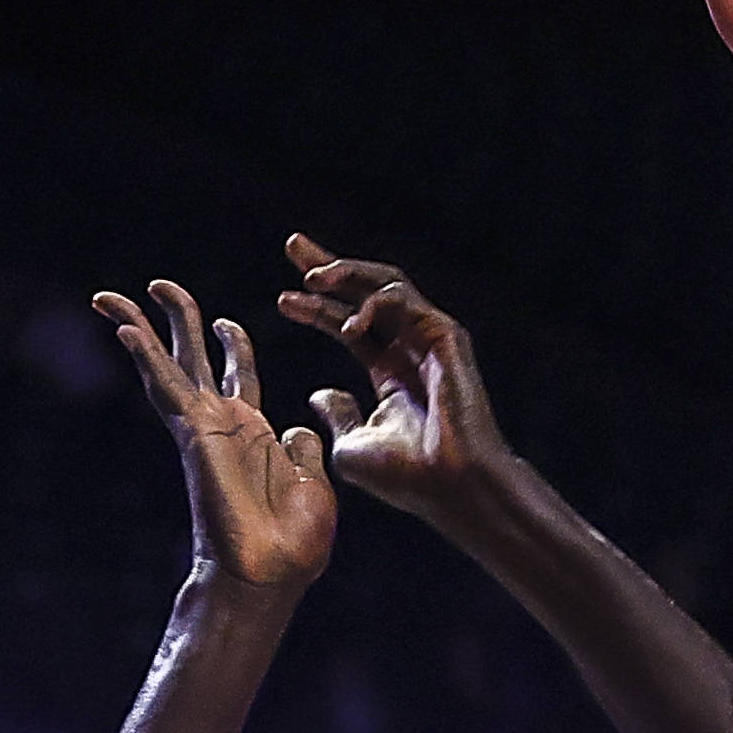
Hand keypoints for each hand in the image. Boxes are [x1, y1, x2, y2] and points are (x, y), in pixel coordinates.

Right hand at [93, 281, 331, 591]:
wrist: (272, 573)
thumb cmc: (294, 542)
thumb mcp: (311, 482)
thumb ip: (303, 449)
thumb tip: (299, 429)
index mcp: (254, 433)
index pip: (237, 375)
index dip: (231, 345)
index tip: (226, 321)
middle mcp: (224, 424)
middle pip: (192, 358)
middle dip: (177, 320)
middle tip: (158, 285)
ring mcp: (204, 427)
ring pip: (168, 364)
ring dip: (143, 327)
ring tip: (115, 295)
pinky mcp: (195, 434)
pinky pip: (166, 388)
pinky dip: (146, 357)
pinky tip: (126, 329)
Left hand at [275, 237, 516, 520]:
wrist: (450, 487)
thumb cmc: (407, 476)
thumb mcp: (352, 445)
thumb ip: (337, 414)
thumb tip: (319, 394)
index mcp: (391, 372)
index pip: (347, 324)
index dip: (315, 306)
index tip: (282, 300)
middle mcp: (411, 349)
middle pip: (366, 292)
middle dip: (330, 267)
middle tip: (293, 245)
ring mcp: (431, 340)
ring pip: (387, 285)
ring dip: (347, 274)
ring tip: (313, 278)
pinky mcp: (446, 337)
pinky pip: (405, 302)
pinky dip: (374, 304)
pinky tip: (349, 324)